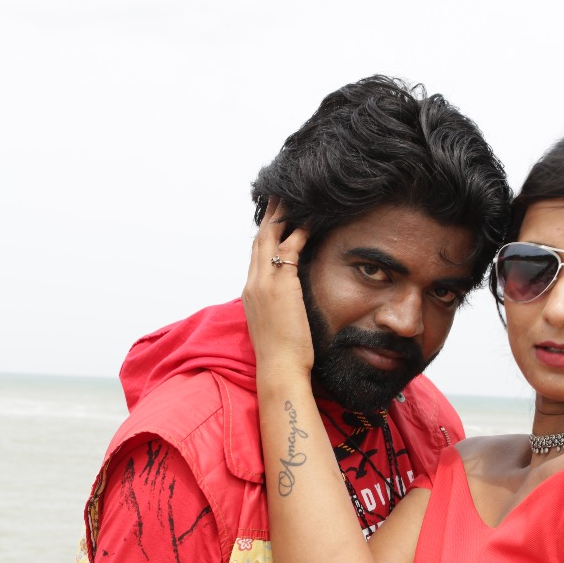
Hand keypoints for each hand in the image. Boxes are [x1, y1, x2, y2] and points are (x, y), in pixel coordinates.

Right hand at [242, 198, 314, 379]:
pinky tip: (312, 219)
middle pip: (259, 240)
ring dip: (282, 215)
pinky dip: (300, 231)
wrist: (280, 368)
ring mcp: (265, 283)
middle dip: (269, 216)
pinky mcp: (281, 285)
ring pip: (271, 238)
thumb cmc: (283, 354)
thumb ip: (280, 306)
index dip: (265, 235)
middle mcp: (253, 283)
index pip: (256, 256)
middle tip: (280, 194)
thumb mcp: (277, 324)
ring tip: (294, 196)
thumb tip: (292, 300)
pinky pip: (291, 248)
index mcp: (251, 294)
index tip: (273, 219)